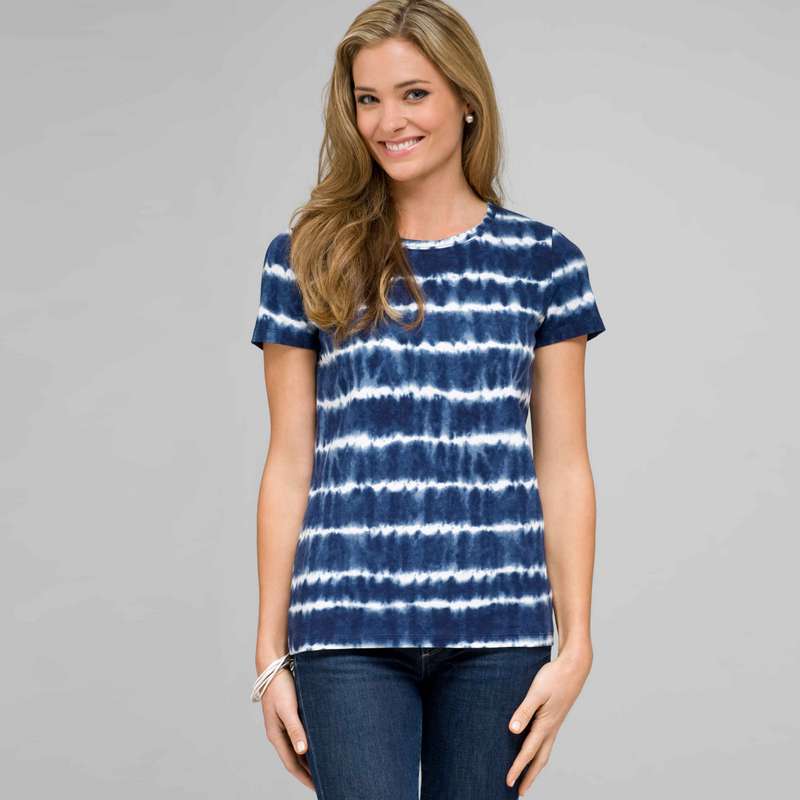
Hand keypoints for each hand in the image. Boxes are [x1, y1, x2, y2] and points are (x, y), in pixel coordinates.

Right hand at [259, 667, 314, 790]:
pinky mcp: (290, 715)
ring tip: (325, 767)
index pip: (292, 764)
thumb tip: (303, 751)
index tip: (319, 787)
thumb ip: (295, 728)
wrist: (273, 664)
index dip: (305, 777)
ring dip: (309, 759)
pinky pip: (300, 735)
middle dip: (308, 772)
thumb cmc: (280, 685)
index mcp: (276, 735)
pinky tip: (320, 744)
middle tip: (326, 781)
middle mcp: (279, 733)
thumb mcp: (288, 707)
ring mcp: (283, 725)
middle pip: (295, 759)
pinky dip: (309, 744)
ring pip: (298, 748)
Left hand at [505, 645, 592, 794]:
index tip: (508, 783)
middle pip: (540, 759)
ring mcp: (555, 724)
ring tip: (527, 775)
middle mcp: (551, 728)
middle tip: (520, 792)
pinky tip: (533, 747)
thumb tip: (513, 730)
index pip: (528, 753)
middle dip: (529, 776)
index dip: (517, 768)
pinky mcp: (555, 717)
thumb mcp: (536, 692)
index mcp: (546, 725)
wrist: (574, 666)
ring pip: (545, 751)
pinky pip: (546, 741)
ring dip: (535, 766)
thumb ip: (524, 710)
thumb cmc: (555, 677)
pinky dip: (539, 751)